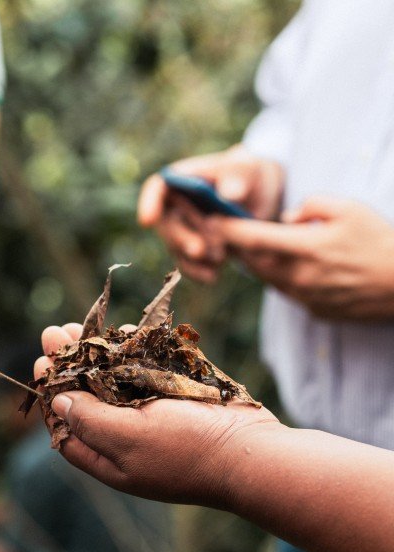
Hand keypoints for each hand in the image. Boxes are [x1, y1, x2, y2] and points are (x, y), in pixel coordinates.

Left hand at [35, 323, 279, 506]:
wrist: (253, 450)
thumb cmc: (189, 450)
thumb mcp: (128, 438)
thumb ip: (88, 419)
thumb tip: (56, 401)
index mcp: (111, 460)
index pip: (66, 431)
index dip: (50, 399)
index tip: (42, 365)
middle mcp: (128, 440)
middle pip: (87, 401)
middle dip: (69, 367)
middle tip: (53, 333)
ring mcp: (154, 418)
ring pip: (116, 382)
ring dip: (96, 354)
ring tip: (78, 325)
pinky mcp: (177, 398)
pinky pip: (147, 372)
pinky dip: (133, 352)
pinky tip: (120, 331)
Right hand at [137, 144, 283, 283]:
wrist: (259, 200)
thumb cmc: (248, 176)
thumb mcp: (248, 171)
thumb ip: (238, 180)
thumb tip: (229, 194)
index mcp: (182, 180)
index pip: (157, 188)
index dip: (148, 204)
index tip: (147, 221)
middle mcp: (177, 206)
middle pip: (166, 224)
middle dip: (180, 239)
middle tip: (200, 250)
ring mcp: (184, 230)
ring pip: (176, 248)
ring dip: (194, 257)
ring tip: (222, 257)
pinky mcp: (193, 250)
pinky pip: (189, 265)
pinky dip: (199, 272)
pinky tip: (213, 276)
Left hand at [220, 196, 393, 320]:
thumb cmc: (380, 241)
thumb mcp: (349, 209)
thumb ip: (311, 205)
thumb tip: (287, 217)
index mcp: (305, 248)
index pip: (252, 238)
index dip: (226, 228)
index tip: (210, 219)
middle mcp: (299, 277)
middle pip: (253, 263)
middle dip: (239, 247)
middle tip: (229, 230)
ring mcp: (306, 298)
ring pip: (268, 279)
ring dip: (259, 263)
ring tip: (260, 245)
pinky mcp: (314, 310)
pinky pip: (288, 292)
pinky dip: (283, 277)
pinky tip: (291, 265)